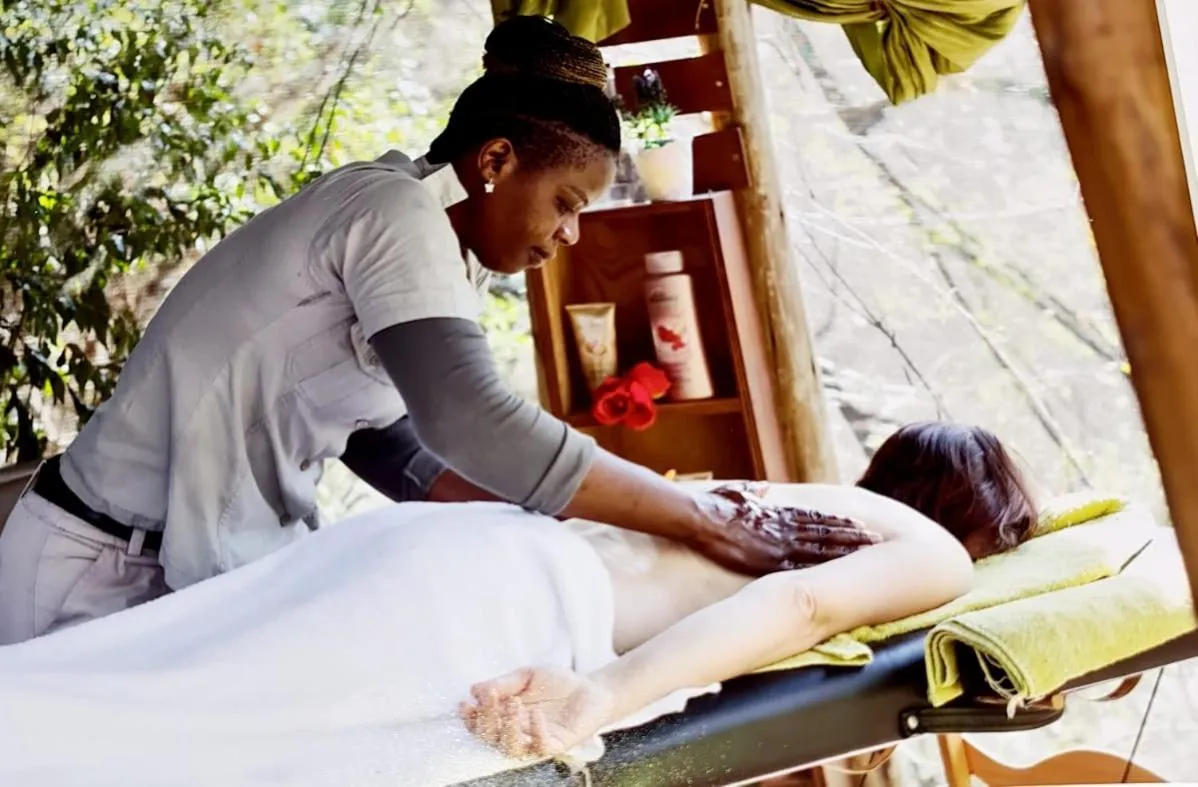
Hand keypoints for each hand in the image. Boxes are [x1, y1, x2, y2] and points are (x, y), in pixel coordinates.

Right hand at [459, 666, 614, 760]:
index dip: (470, 718)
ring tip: (514, 704)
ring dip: (507, 728)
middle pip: (491, 738)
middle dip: (486, 719)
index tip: (466, 703)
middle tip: (491, 697)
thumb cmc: (556, 683)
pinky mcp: (557, 744)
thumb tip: (475, 690)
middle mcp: (517, 734)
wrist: (590, 688)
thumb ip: (504, 683)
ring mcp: (535, 741)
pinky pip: (541, 746)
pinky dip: (535, 731)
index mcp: (505, 719)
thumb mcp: (527, 676)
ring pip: (512, 749)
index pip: (480, 726)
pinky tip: (535, 713)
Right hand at [689, 482, 880, 574]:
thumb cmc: (715, 504)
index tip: (860, 524)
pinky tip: (838, 575)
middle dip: (852, 536)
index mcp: (778, 513)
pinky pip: (799, 567)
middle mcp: (783, 528)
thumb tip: (762, 488)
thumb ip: (753, 491)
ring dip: (844, 551)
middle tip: (877, 539)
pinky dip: (819, 569)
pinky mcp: (766, 561)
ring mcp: (777, 545)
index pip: (817, 518)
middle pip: (825, 532)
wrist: (699, 517)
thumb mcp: (738, 492)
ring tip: (867, 552)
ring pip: (819, 548)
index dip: (840, 522)